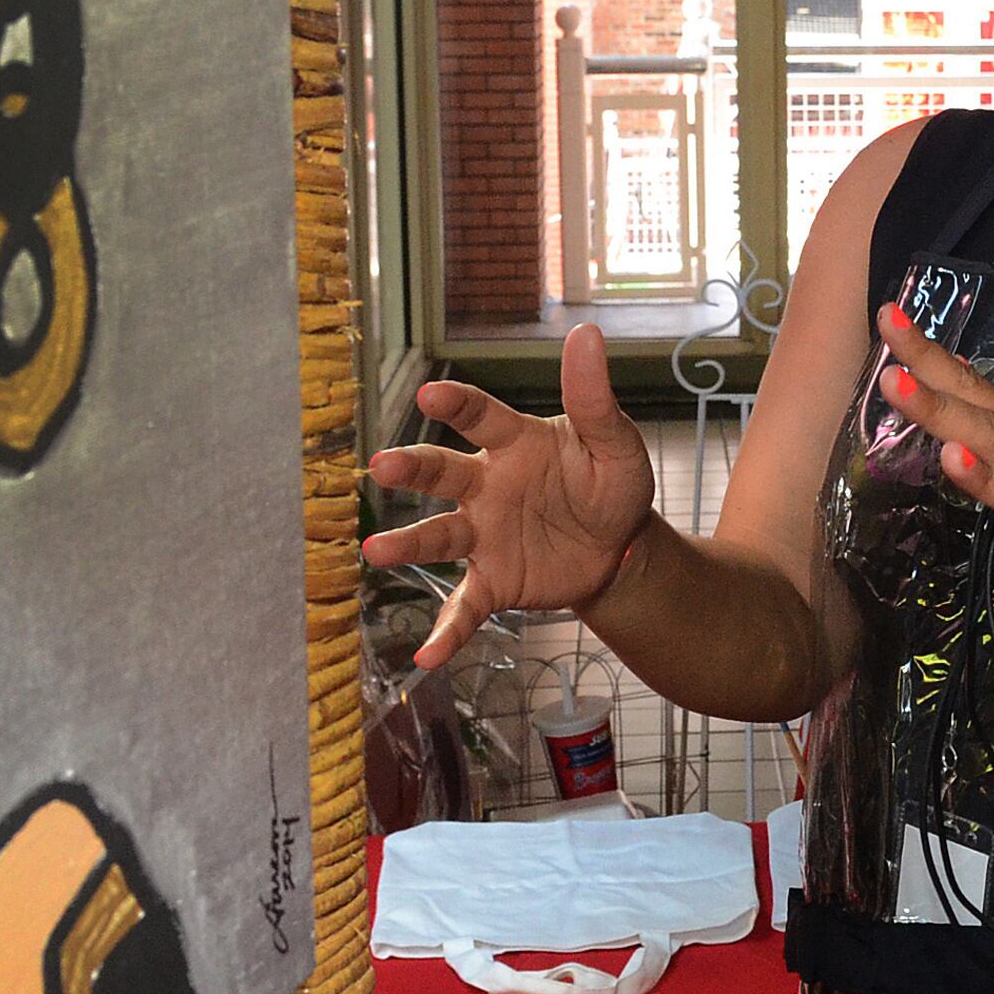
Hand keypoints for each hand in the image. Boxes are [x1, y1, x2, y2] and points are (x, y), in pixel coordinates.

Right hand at [361, 324, 655, 667]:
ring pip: (439, 536)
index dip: (457, 404)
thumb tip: (587, 334)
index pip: (481, 417)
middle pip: (441, 473)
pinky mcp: (494, 579)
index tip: (430, 391)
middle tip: (382, 467)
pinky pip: (465, 606)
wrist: (619, 549)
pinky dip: (447, 632)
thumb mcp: (614, 444)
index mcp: (514, 444)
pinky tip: (425, 659)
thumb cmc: (609, 485)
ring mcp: (484, 534)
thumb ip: (594, 399)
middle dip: (411, 469)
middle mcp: (486, 486)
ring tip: (374, 551)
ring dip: (408, 543)